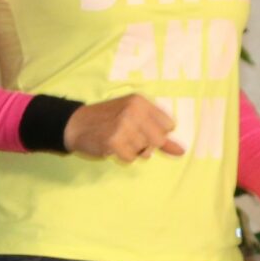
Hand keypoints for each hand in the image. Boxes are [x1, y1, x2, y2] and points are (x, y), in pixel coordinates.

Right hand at [64, 95, 184, 162]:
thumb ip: (161, 135)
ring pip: (145, 151)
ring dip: (133, 151)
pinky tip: (112, 146)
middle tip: (129, 136)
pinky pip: (131, 159)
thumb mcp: (135, 119)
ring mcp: (123, 125)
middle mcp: (133, 110)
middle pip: (159, 140)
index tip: (141, 128)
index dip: (156, 132)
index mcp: (141, 101)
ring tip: (119, 140)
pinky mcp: (113, 141)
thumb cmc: (108, 121)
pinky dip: (122, 157)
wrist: (76, 124)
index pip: (168, 125)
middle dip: (146, 144)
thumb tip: (182, 151)